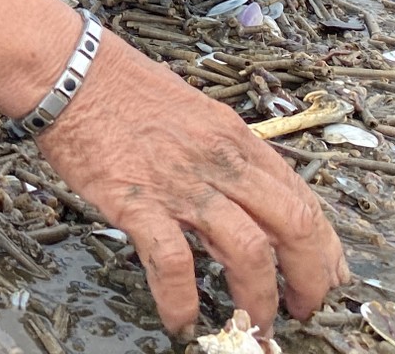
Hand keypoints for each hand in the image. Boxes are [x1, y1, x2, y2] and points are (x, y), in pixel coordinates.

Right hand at [0, 0, 349, 338]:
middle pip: (294, 225)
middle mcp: (219, 160)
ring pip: (248, 250)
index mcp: (234, 137)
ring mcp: (180, 181)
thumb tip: (239, 192)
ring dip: (258, 299)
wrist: (68, 67)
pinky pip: (173, 261)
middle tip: (304, 310)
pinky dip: (182, 300)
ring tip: (253, 327)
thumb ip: (220, 152)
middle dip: (310, 279)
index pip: (301, 196)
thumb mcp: (191, 111)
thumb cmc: (119, 85)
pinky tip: (181, 319)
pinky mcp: (137, 199)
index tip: (326, 275)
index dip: (323, 245)